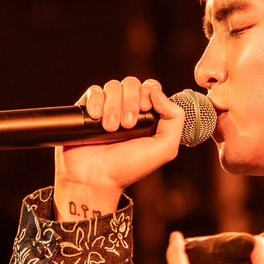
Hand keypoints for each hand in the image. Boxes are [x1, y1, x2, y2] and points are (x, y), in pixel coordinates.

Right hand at [54, 78, 184, 220]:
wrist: (94, 179)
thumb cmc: (128, 168)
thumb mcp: (164, 149)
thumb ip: (175, 120)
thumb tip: (158, 94)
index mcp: (147, 117)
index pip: (151, 88)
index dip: (148, 93)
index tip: (144, 110)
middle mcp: (127, 110)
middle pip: (132, 83)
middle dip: (130, 102)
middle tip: (127, 125)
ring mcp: (107, 109)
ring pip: (113, 86)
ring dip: (113, 106)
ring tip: (110, 129)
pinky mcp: (88, 110)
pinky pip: (94, 91)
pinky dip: (96, 101)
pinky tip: (96, 117)